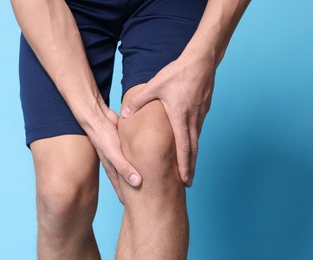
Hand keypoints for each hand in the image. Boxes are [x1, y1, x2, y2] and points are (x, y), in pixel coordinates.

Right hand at [86, 96, 141, 202]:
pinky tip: (147, 157)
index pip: (120, 187)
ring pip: (130, 165)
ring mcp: (120, 151)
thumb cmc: (102, 136)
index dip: (126, 197)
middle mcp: (115, 161)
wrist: (97, 117)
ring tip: (147, 180)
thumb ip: (124, 167)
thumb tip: (137, 182)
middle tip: (144, 198)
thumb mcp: (114, 154)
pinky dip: (139, 158)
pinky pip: (133, 152)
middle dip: (133, 188)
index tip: (133, 208)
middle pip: (126, 178)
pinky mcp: (124, 142)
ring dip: (137, 172)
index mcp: (112, 168)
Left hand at [121, 50, 215, 186]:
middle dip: (191, 168)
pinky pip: (198, 130)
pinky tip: (189, 145)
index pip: (184, 147)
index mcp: (180, 117)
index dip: (184, 166)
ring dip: (193, 156)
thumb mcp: (154, 85)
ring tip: (188, 168)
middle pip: (193, 150)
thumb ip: (138, 101)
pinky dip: (194, 142)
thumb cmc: (178, 73)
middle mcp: (193, 119)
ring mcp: (200, 115)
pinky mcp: (203, 110)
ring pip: (197, 140)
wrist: (201, 60)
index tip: (185, 180)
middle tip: (188, 183)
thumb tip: (124, 114)